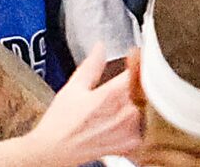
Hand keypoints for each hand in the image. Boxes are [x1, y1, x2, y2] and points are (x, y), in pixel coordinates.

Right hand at [17, 48, 144, 166]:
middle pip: (144, 88)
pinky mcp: (130, 144)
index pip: (138, 71)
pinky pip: (143, 126)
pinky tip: (120, 119)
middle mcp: (125, 113)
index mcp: (111, 95)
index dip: (138, 60)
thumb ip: (91, 65)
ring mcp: (129, 130)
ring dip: (137, 100)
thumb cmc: (60, 122)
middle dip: (136, 81)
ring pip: (144, 106)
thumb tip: (101, 47)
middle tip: (122, 81)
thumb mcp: (73, 87)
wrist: (54, 151)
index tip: (135, 55)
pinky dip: (137, 120)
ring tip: (117, 103)